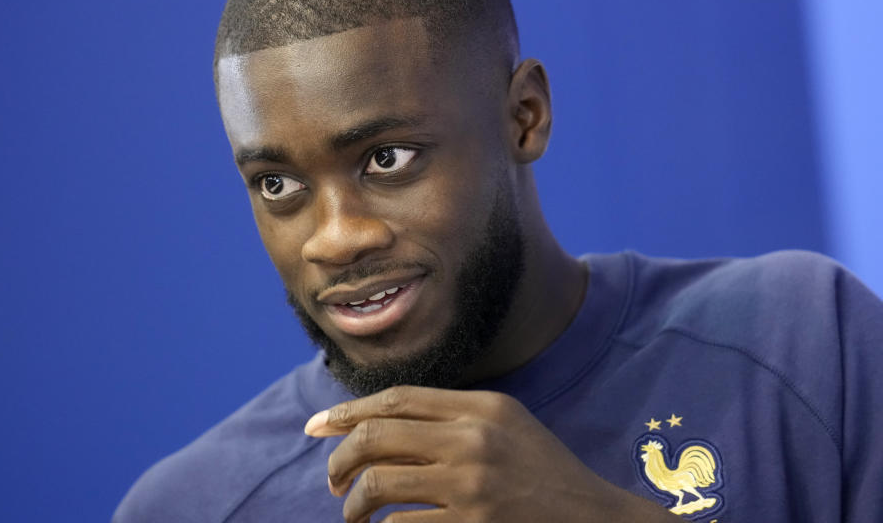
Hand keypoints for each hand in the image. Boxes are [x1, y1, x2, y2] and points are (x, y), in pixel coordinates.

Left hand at [304, 385, 678, 522]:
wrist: (592, 517)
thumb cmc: (542, 471)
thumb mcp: (506, 424)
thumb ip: (453, 413)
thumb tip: (381, 419)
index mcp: (481, 406)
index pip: (397, 399)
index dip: (349, 410)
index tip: (318, 424)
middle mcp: (473, 438)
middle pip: (377, 436)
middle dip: (340, 457)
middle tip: (332, 478)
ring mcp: (472, 484)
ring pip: (378, 484)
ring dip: (353, 502)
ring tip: (352, 511)